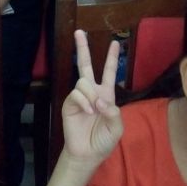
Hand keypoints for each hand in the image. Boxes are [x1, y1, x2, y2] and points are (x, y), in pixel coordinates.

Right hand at [61, 30, 122, 162]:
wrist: (88, 153)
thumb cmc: (104, 140)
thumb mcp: (117, 128)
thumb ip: (113, 113)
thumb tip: (101, 101)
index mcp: (106, 94)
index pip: (109, 72)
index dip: (112, 58)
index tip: (115, 43)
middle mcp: (92, 92)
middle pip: (85, 65)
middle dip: (83, 48)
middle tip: (79, 32)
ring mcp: (80, 97)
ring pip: (83, 81)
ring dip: (91, 95)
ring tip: (93, 111)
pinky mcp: (69, 104)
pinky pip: (76, 94)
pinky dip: (84, 102)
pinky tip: (88, 112)